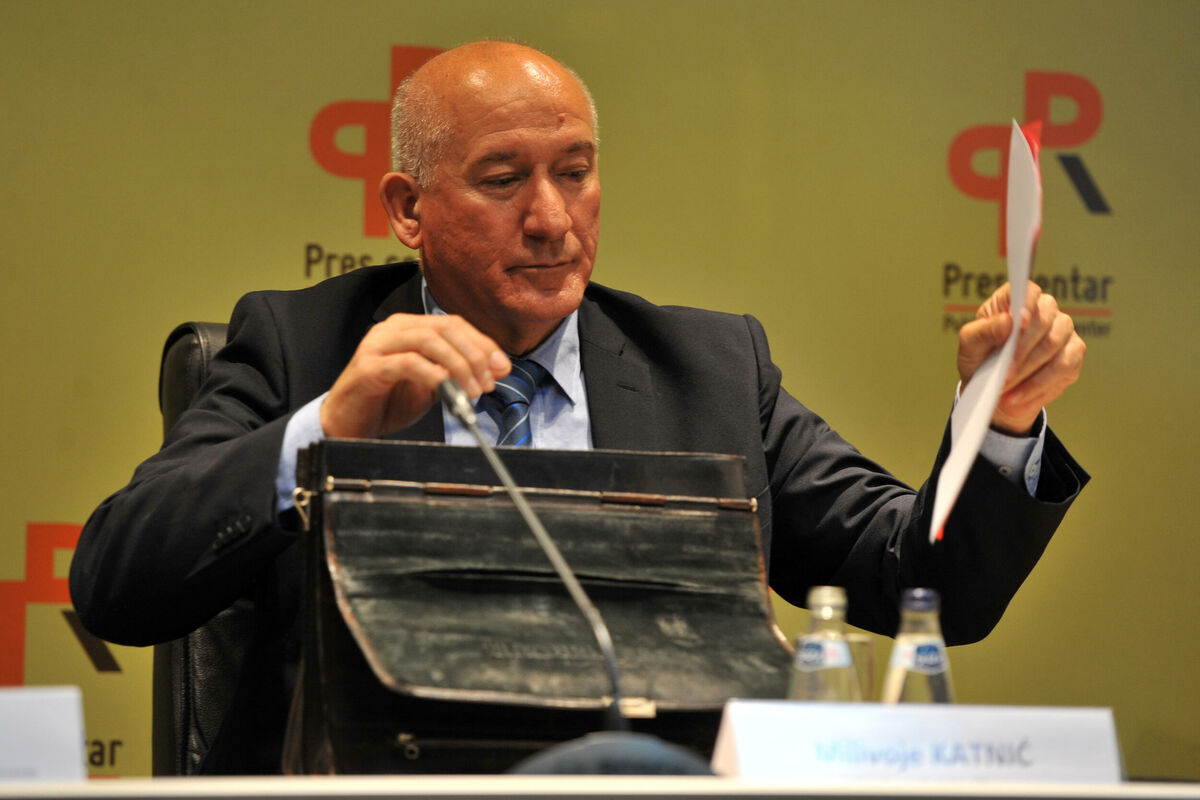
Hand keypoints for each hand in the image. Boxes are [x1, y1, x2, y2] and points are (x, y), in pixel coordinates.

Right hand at [321, 313, 510, 438]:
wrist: (347, 424)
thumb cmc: (387, 402)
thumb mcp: (432, 385)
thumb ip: (458, 373)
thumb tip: (497, 368)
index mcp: (409, 327)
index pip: (453, 324)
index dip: (483, 343)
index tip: (502, 368)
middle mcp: (393, 329)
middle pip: (444, 328)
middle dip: (474, 354)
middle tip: (489, 382)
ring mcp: (378, 345)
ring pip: (428, 340)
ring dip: (458, 365)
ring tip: (472, 391)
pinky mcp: (368, 367)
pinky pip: (407, 363)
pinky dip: (433, 374)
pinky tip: (446, 389)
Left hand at [956, 281, 1085, 434]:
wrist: (993, 392)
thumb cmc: (980, 360)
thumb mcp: (969, 346)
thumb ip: (984, 330)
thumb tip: (1008, 321)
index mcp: (1014, 301)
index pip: (1028, 290)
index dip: (1027, 302)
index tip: (1020, 321)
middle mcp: (1043, 310)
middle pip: (1045, 317)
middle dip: (1021, 348)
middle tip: (1003, 370)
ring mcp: (1062, 331)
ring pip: (1054, 343)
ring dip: (1027, 368)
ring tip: (1005, 385)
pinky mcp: (1073, 355)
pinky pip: (1064, 366)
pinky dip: (1038, 384)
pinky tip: (1018, 395)